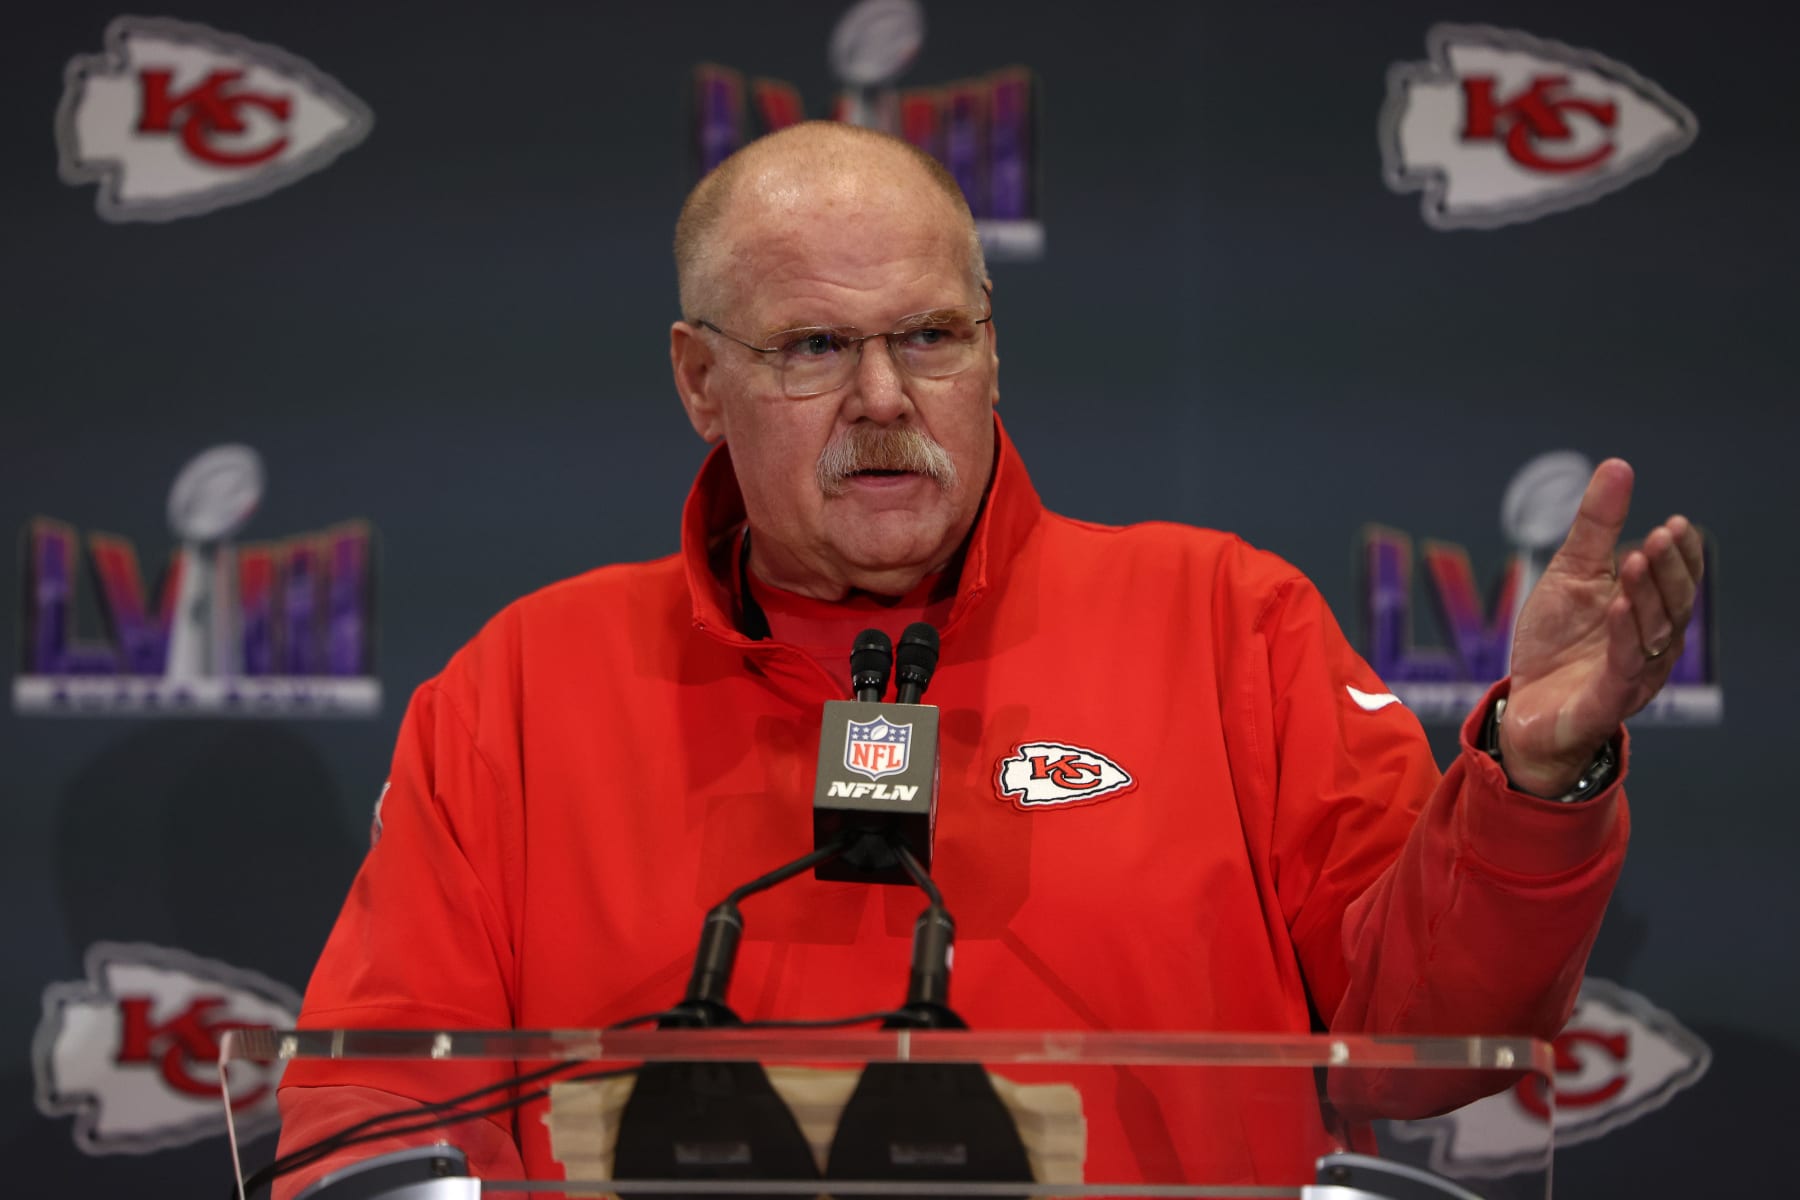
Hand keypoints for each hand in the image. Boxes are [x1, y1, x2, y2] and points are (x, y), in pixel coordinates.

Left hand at [1498, 459, 1702, 796]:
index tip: (1675, 524)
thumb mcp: (1570, 575)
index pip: (1675, 581)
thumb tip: (1618, 466)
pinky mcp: (1607, 700)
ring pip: (1652, 633)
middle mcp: (1651, 645)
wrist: (1524, 708)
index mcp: (1647, 614)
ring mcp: (1633, 675)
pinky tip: (1618, 605)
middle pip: (1671, 605)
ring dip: (1646, 595)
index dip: (1680, 555)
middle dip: (1667, 570)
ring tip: (1636, 558)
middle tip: (1659, 536)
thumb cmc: (1556, 643)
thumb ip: (1596, 527)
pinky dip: (1624, 634)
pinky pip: (1624, 666)